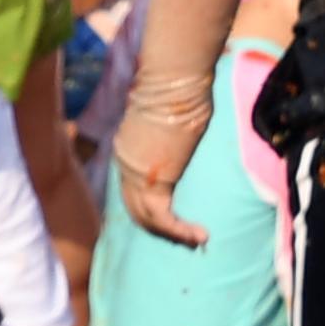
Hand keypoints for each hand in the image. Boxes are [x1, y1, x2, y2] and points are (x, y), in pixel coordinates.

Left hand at [112, 62, 215, 247]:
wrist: (173, 84)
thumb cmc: (177, 89)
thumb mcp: (169, 114)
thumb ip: (169, 128)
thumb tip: (189, 123)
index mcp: (126, 147)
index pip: (130, 186)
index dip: (147, 206)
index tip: (171, 216)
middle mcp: (125, 162)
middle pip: (133, 207)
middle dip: (156, 226)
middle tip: (182, 237)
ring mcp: (134, 173)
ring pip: (146, 217)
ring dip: (171, 234)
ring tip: (195, 241)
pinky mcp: (152, 180)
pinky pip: (161, 217)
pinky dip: (179, 231)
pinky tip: (199, 236)